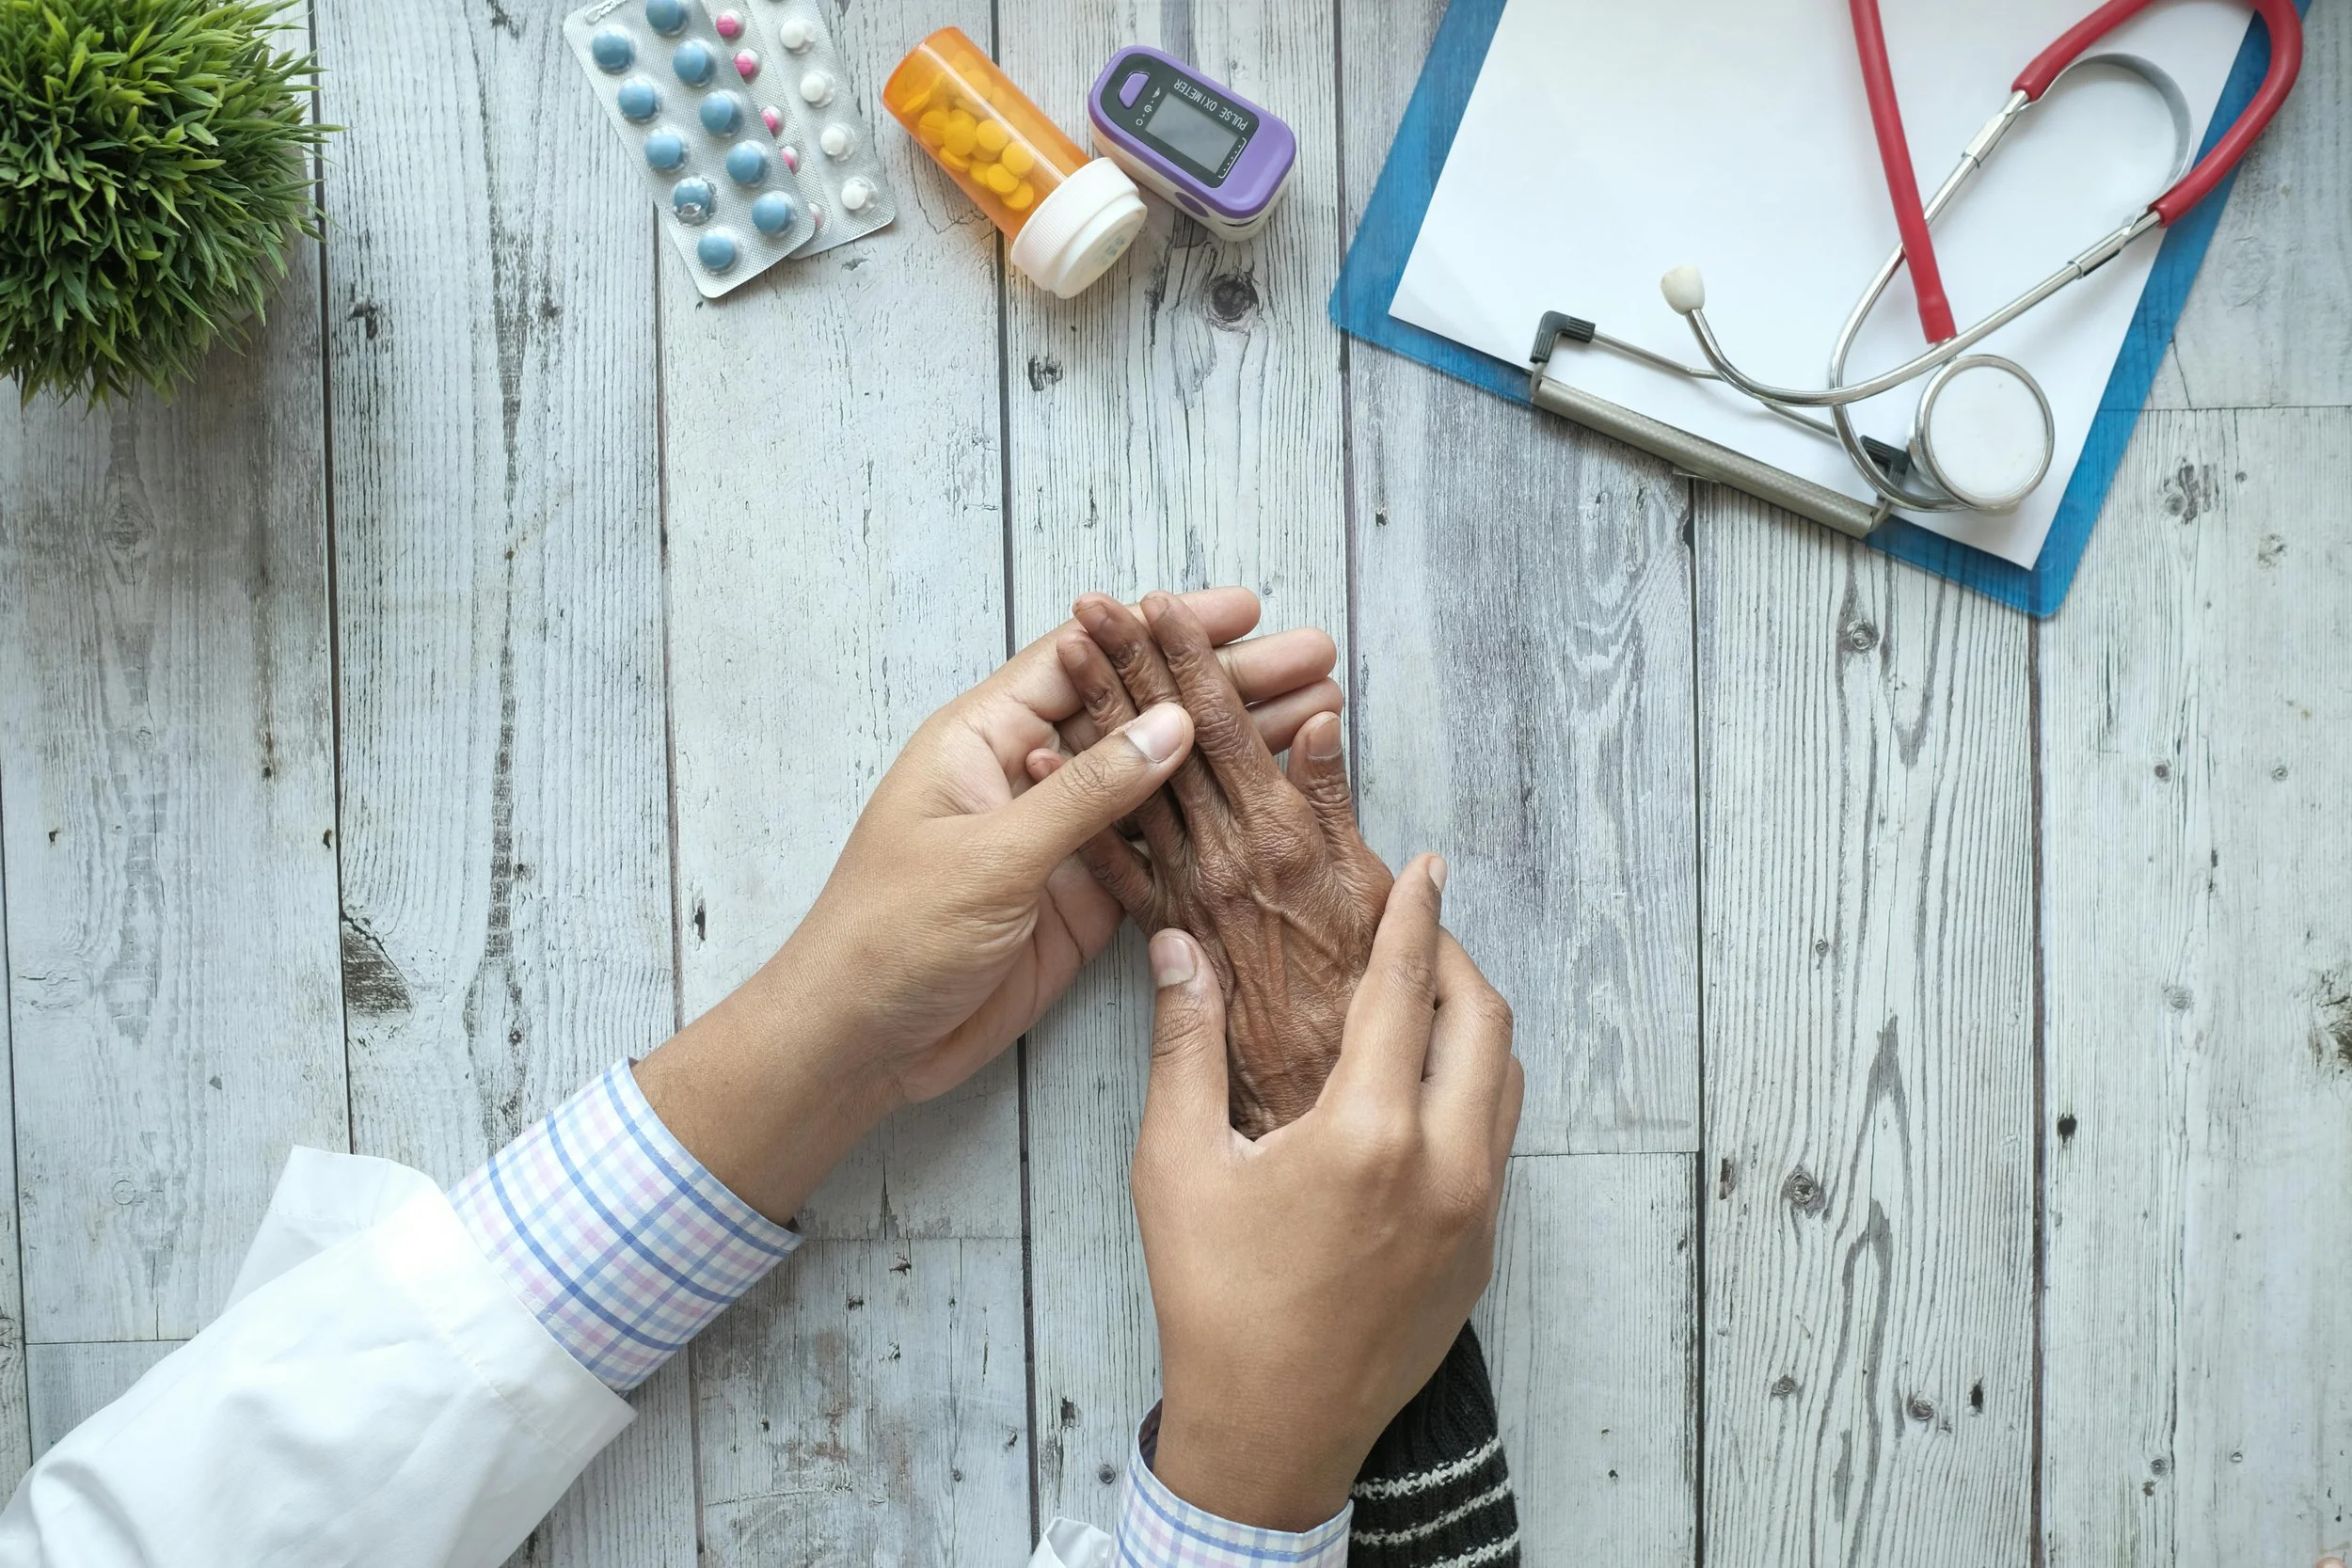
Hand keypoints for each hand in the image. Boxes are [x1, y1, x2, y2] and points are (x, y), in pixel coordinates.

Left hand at [636, 588, 1343, 1220]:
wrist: (859, 1044)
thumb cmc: (889, 935)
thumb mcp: (990, 857)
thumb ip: (1085, 792)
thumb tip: (1173, 723)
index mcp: (985, 738)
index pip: (1086, 657)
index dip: (1166, 629)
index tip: (1245, 612)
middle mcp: (1028, 776)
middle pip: (1138, 712)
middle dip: (1223, 683)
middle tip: (1311, 657)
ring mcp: (1058, 839)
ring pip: (1160, 779)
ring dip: (1232, 749)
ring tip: (1315, 714)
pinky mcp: (1081, 900)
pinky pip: (1157, 849)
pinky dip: (1212, 824)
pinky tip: (1270, 801)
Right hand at [1133, 858, 1521, 1529]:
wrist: (1272, 1431)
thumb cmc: (1215, 1301)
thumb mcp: (1178, 1166)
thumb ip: (1185, 1046)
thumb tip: (1178, 951)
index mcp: (1367, 1133)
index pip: (1405, 988)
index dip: (1414, 915)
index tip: (1424, 865)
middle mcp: (1444, 1165)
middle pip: (1485, 1021)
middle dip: (1455, 959)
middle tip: (1416, 931)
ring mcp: (1476, 1213)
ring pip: (1507, 1082)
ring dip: (1473, 1027)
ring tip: (1420, 1004)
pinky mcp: (1483, 1253)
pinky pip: (1500, 1144)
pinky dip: (1475, 1093)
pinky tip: (1421, 1096)